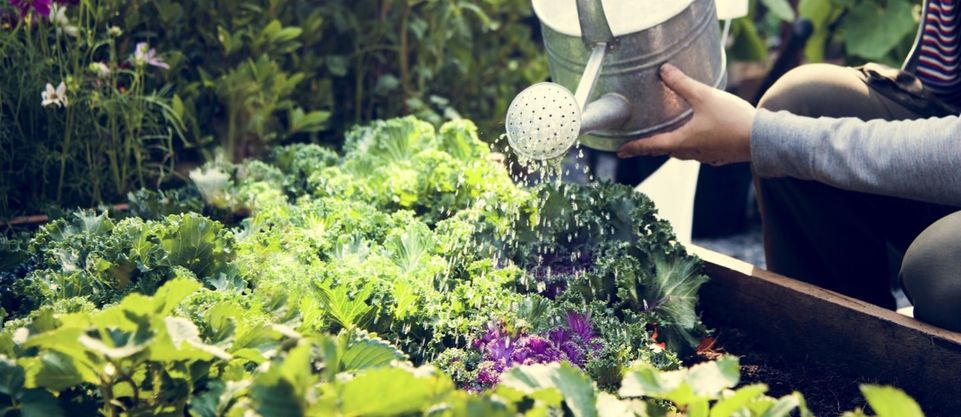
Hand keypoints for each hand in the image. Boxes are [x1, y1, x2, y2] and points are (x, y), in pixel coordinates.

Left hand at [617, 64, 756, 165]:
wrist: (763, 139)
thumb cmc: (732, 119)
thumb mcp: (704, 96)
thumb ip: (682, 84)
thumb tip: (663, 70)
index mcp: (682, 142)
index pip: (651, 146)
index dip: (634, 148)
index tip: (620, 152)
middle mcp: (691, 152)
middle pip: (664, 151)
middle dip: (650, 148)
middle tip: (637, 146)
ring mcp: (706, 156)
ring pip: (681, 152)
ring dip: (669, 147)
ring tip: (664, 140)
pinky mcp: (719, 155)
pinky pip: (697, 152)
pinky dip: (688, 146)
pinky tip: (694, 140)